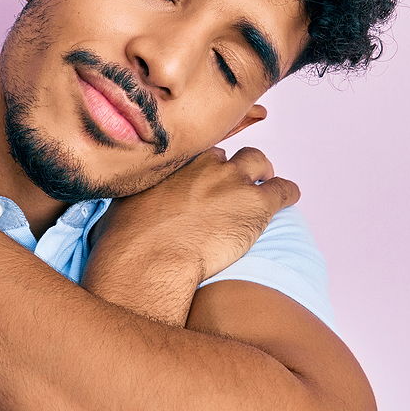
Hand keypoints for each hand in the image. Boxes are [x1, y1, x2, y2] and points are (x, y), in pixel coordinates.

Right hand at [86, 145, 299, 281]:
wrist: (150, 260)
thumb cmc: (127, 241)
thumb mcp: (122, 204)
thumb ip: (137, 194)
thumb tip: (132, 204)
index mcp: (173, 161)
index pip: (198, 150)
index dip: (204, 166)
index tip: (205, 176)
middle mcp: (204, 163)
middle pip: (227, 155)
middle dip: (231, 170)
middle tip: (232, 188)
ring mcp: (232, 180)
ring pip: (259, 163)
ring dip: (262, 175)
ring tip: (264, 189)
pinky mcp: (257, 203)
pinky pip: (284, 188)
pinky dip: (287, 193)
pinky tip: (287, 200)